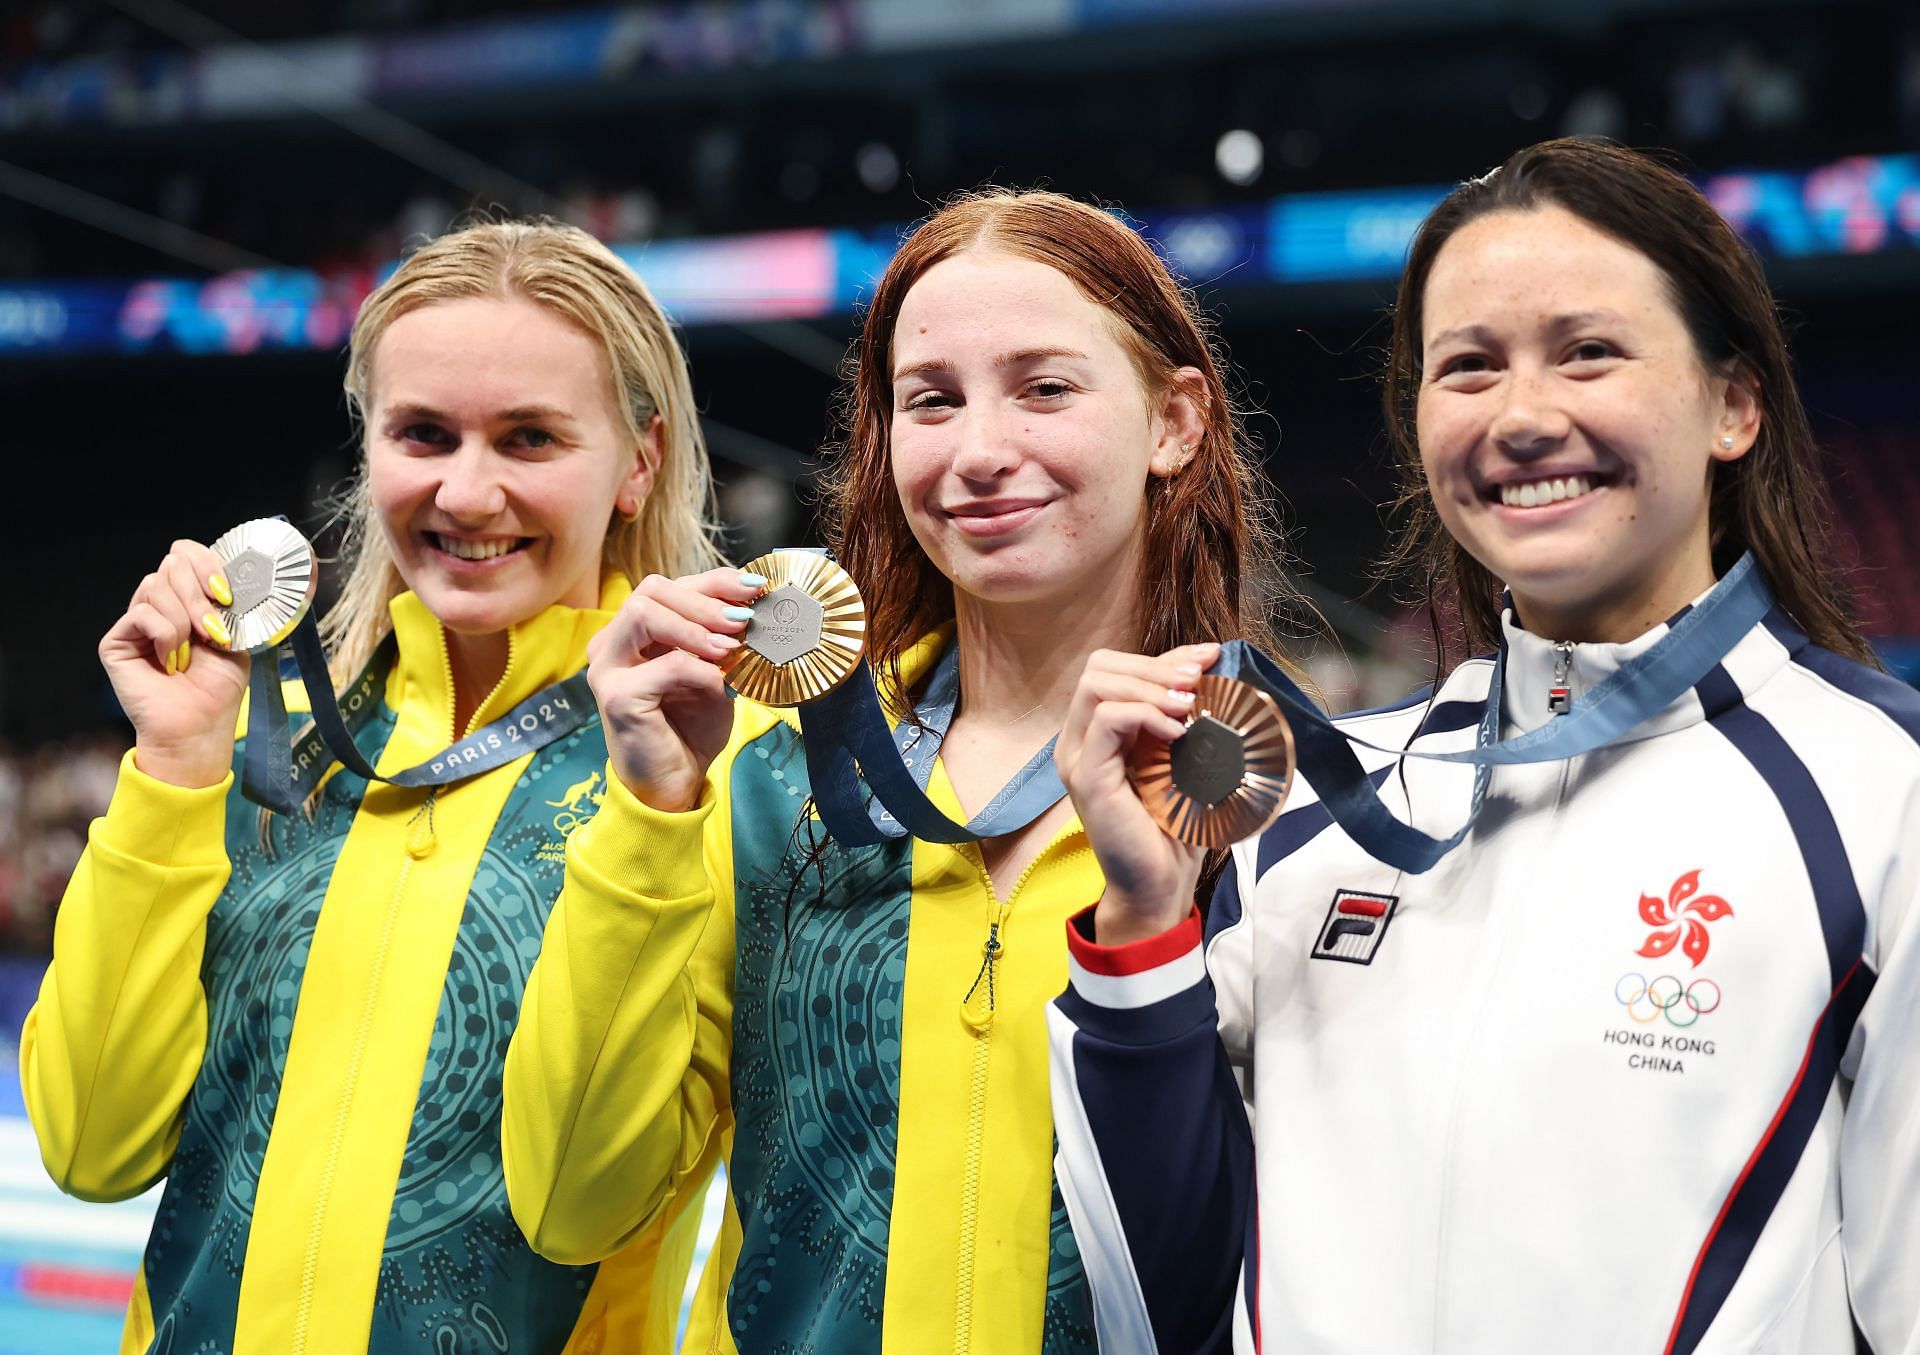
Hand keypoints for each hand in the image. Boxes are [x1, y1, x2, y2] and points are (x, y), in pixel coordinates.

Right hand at [100, 539, 249, 788]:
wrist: (198, 727)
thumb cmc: (218, 689)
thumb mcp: (235, 637)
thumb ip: (225, 602)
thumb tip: (222, 575)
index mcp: (189, 600)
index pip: (188, 554)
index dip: (207, 563)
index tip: (226, 594)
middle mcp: (160, 606)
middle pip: (172, 564)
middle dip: (199, 594)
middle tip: (212, 630)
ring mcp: (137, 621)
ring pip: (156, 585)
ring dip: (185, 618)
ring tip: (193, 651)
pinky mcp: (117, 640)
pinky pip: (142, 613)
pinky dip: (165, 634)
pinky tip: (171, 660)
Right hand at [586, 567, 764, 811]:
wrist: (674, 784)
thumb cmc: (690, 728)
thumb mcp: (714, 674)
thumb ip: (722, 641)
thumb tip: (753, 610)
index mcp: (633, 634)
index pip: (669, 587)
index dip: (713, 581)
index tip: (754, 588)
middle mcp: (612, 644)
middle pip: (651, 590)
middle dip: (704, 598)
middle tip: (743, 618)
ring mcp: (608, 668)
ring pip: (644, 614)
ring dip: (696, 625)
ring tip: (731, 646)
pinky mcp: (617, 697)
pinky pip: (664, 666)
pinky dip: (700, 668)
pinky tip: (722, 682)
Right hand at [1055, 642, 1219, 945]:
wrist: (1160, 882)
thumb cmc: (1174, 825)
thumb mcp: (1183, 757)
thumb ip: (1182, 716)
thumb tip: (1206, 667)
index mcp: (1097, 732)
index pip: (1115, 668)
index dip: (1161, 657)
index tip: (1207, 658)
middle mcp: (1079, 739)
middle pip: (1099, 667)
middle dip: (1154, 666)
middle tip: (1197, 682)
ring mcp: (1077, 756)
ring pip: (1097, 684)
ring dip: (1150, 686)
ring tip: (1188, 705)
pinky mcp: (1085, 777)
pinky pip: (1107, 719)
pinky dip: (1145, 714)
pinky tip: (1177, 732)